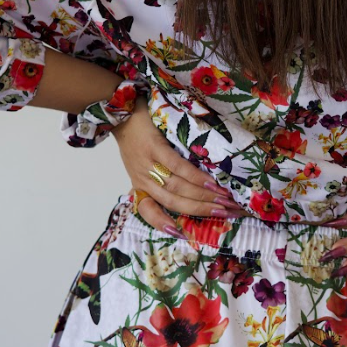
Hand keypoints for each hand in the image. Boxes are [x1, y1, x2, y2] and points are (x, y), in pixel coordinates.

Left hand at [110, 98, 239, 232]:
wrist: (120, 111)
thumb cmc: (135, 138)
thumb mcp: (140, 163)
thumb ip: (158, 178)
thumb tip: (189, 191)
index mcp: (140, 185)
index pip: (148, 210)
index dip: (162, 223)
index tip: (180, 235)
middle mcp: (143, 178)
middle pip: (173, 202)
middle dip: (201, 210)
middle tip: (226, 214)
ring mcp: (148, 164)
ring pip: (177, 188)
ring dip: (203, 197)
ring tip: (224, 201)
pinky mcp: (154, 147)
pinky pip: (177, 167)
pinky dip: (195, 178)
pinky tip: (211, 183)